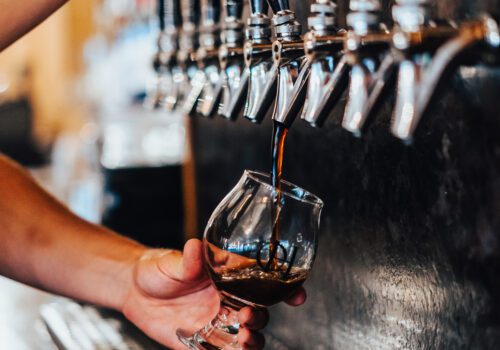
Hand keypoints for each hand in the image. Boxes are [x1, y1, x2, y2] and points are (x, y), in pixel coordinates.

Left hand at [121, 239, 305, 349]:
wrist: (133, 290)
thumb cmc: (157, 268)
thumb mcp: (172, 262)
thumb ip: (187, 259)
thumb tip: (195, 247)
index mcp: (228, 279)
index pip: (263, 284)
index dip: (285, 290)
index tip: (297, 296)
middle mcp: (227, 301)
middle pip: (259, 314)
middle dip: (261, 319)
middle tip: (248, 317)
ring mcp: (216, 324)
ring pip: (246, 338)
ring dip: (252, 341)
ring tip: (242, 339)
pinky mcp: (200, 343)